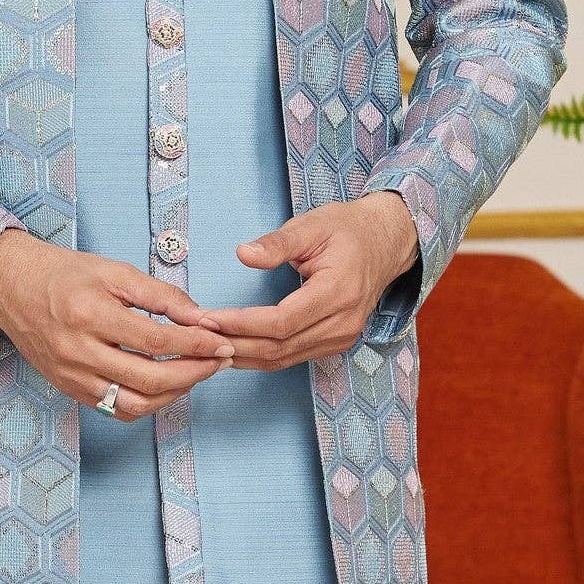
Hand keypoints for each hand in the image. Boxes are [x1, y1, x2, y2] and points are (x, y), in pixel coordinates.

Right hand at [0, 228, 235, 418]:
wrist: (11, 286)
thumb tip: (201, 317)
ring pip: (135, 403)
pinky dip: (148, 403)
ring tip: (197, 373)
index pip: (156, 339)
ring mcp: (72, 376)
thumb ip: (161, 295)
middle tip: (220, 361)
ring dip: (174, 393)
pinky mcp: (69, 389)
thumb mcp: (114, 271)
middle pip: (150, 378)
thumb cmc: (63, 274)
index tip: (222, 341)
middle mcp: (79, 352)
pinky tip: (166, 386)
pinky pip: (116, 409)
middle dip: (194, 372)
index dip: (196, 344)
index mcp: (90, 315)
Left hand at [197, 195, 419, 369]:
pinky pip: (292, 358)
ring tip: (208, 346)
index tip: (209, 316)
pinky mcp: (335, 343)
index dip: (242, 323)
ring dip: (243, 356)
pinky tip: (234, 350)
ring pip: (284, 359)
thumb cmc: (347, 230)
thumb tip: (243, 253)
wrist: (385, 243)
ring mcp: (341, 338)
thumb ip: (277, 242)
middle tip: (198, 335)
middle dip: (235, 343)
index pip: (282, 321)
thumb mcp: (312, 225)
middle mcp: (343, 322)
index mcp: (338, 291)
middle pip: (279, 347)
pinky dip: (260, 357)